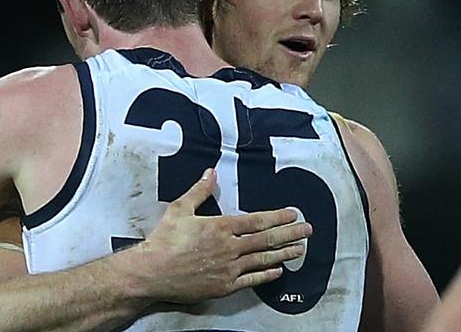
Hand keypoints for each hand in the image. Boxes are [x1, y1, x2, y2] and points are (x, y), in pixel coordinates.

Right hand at [129, 167, 311, 303]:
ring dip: (284, 253)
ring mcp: (229, 269)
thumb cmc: (164, 239)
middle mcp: (229, 247)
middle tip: (308, 230)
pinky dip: (267, 275)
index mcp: (221, 226)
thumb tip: (211, 172)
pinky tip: (278, 271)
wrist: (152, 272)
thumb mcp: (180, 209)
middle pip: (266, 239)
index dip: (277, 217)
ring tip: (300, 249)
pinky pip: (251, 281)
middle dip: (290, 233)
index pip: (257, 220)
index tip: (293, 214)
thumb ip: (199, 191)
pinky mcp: (224, 286)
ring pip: (263, 259)